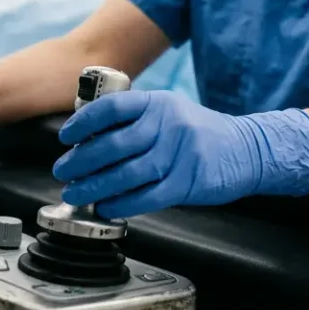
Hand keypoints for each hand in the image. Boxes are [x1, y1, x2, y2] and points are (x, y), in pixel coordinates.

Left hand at [53, 91, 308, 217]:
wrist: (245, 150)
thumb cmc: (198, 132)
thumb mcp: (169, 111)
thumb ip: (135, 120)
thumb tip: (87, 139)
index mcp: (158, 102)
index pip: (112, 108)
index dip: (83, 123)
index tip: (65, 137)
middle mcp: (168, 124)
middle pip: (114, 145)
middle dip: (81, 161)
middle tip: (62, 171)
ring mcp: (180, 153)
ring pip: (127, 174)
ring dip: (94, 186)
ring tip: (75, 193)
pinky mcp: (188, 181)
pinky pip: (147, 196)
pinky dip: (122, 204)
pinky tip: (106, 206)